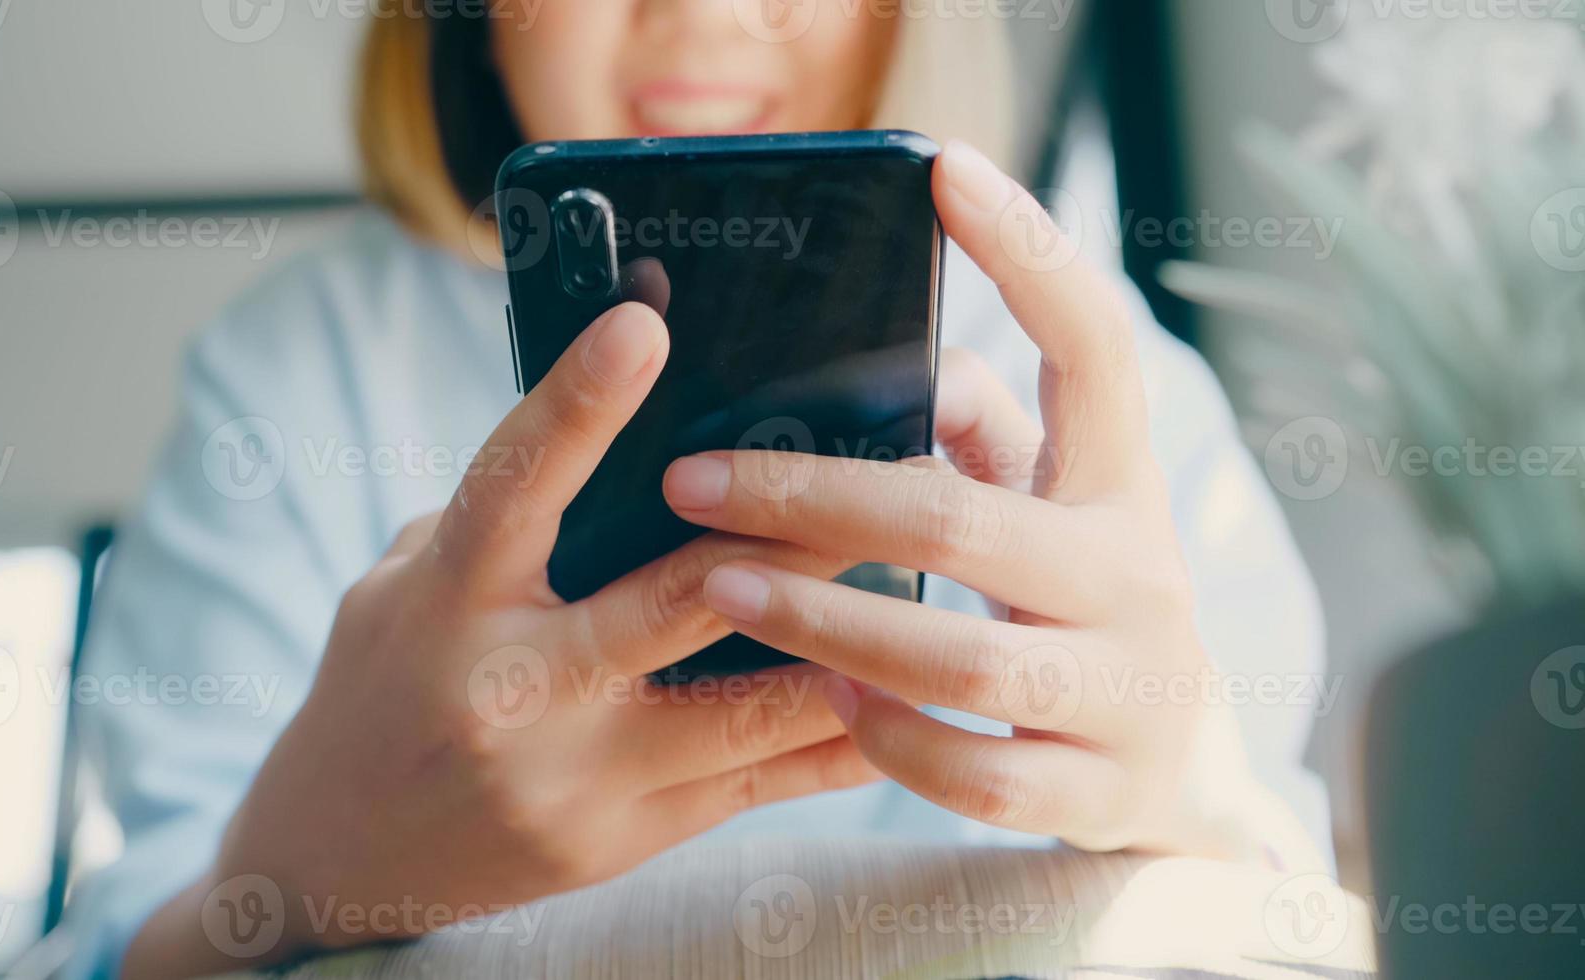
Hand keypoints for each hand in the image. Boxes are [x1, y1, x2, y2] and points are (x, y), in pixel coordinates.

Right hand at [125, 303, 878, 976]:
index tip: (645, 323)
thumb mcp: (405, 587)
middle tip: (883, 475)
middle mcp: (511, 688)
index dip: (578, 401)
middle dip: (790, 539)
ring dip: (845, 642)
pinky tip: (900, 699)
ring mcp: (573, 776)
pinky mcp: (622, 840)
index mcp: (448, 599)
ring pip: (747, 707)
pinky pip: (757, 786)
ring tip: (926, 584)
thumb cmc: (382, 688)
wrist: (334, 855)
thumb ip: (502, 524)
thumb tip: (626, 442)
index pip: (513, 484)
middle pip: (676, 600)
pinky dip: (835, 741)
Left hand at [660, 141, 1318, 868]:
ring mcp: (1127, 690)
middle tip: (695, 481)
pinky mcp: (1099, 790)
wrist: (1179, 768)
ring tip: (725, 589)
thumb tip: (899, 364)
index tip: (945, 172)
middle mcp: (1136, 577)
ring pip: (964, 662)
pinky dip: (893, 741)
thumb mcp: (1052, 508)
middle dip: (814, 501)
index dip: (1031, 256)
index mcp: (1120, 484)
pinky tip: (827, 700)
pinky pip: (980, 776)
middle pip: (965, 523)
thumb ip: (982, 433)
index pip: (1096, 348)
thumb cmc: (1076, 605)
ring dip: (828, 625)